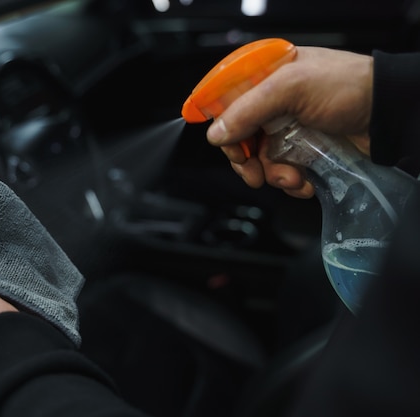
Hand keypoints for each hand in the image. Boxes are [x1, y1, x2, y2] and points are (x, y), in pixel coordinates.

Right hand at [206, 46, 373, 197]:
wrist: (388, 113)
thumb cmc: (347, 86)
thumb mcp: (290, 88)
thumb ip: (248, 109)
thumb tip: (216, 134)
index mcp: (266, 78)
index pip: (228, 105)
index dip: (225, 129)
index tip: (232, 149)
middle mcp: (275, 103)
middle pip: (242, 138)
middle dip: (248, 161)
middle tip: (255, 175)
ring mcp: (290, 128)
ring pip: (263, 160)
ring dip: (274, 175)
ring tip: (292, 178)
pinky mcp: (306, 149)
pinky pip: (285, 171)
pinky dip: (292, 182)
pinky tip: (305, 181)